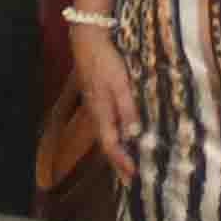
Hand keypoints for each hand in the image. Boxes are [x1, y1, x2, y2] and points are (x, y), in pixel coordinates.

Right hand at [67, 19, 137, 172]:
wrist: (86, 40)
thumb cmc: (104, 61)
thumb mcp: (120, 83)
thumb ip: (127, 108)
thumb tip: (134, 134)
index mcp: (100, 113)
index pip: (110, 146)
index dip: (121, 162)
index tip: (133, 175)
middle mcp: (95, 114)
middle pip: (106, 145)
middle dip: (117, 163)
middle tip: (129, 180)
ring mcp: (94, 107)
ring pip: (106, 136)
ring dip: (116, 152)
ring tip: (127, 164)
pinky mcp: (97, 99)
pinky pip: (106, 125)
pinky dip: (114, 137)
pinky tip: (122, 136)